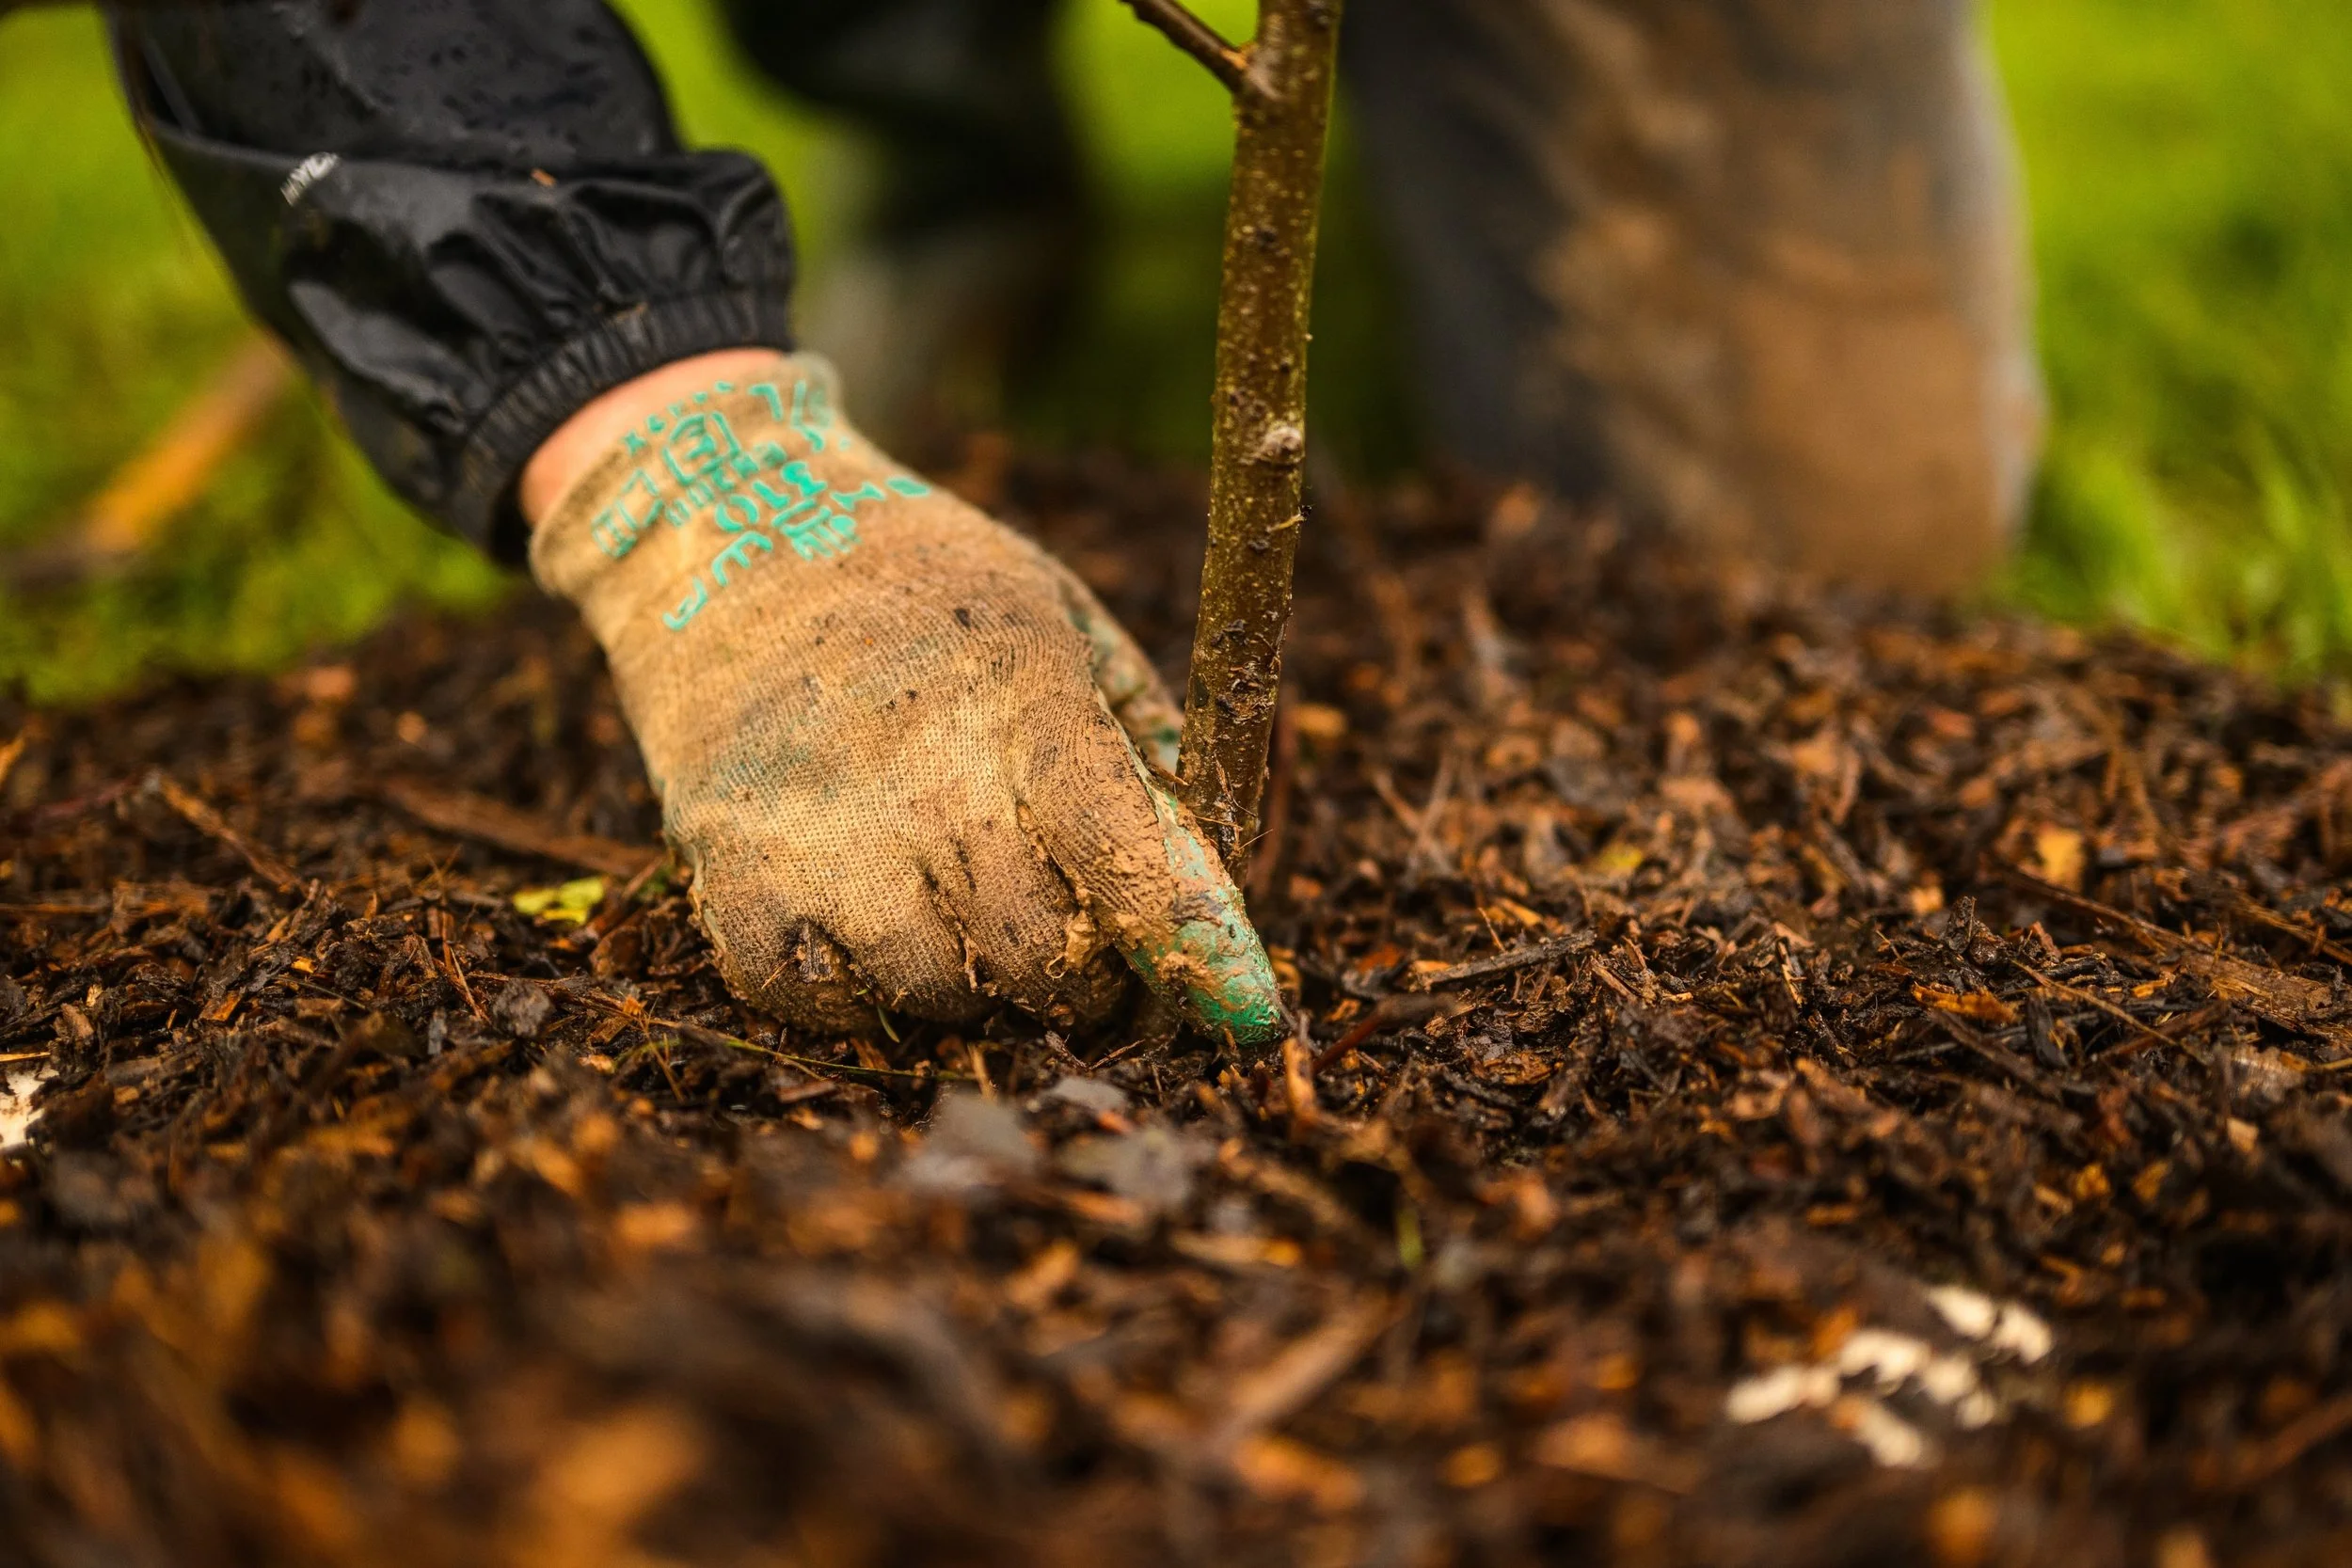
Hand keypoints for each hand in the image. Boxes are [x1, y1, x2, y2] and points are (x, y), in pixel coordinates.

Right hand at [527, 352, 1281, 1043]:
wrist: (717, 531)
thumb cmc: (924, 582)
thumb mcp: (1062, 619)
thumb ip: (1145, 744)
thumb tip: (1217, 880)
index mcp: (1023, 702)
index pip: (1126, 855)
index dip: (1194, 944)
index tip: (1248, 1010)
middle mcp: (924, 781)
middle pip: (1043, 961)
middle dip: (1083, 975)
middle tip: (1074, 936)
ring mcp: (819, 839)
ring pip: (941, 997)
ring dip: (973, 983)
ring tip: (958, 901)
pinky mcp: (732, 877)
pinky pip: (825, 1006)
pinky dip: (862, 992)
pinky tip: (871, 920)